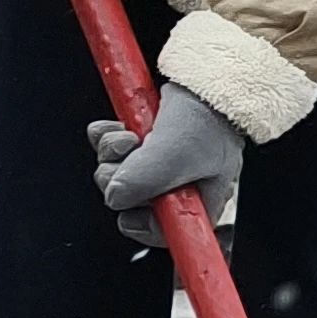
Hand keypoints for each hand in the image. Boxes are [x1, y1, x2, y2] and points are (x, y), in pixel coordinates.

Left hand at [89, 86, 245, 245]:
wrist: (210, 83)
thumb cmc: (206, 122)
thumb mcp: (171, 158)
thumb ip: (138, 183)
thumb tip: (113, 194)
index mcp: (194, 205)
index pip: (160, 234)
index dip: (139, 224)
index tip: (130, 210)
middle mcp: (176, 189)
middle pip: (128, 200)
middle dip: (120, 176)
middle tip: (133, 156)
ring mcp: (158, 164)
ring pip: (115, 172)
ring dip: (112, 152)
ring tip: (130, 135)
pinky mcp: (145, 141)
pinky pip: (109, 149)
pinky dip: (106, 137)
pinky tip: (119, 126)